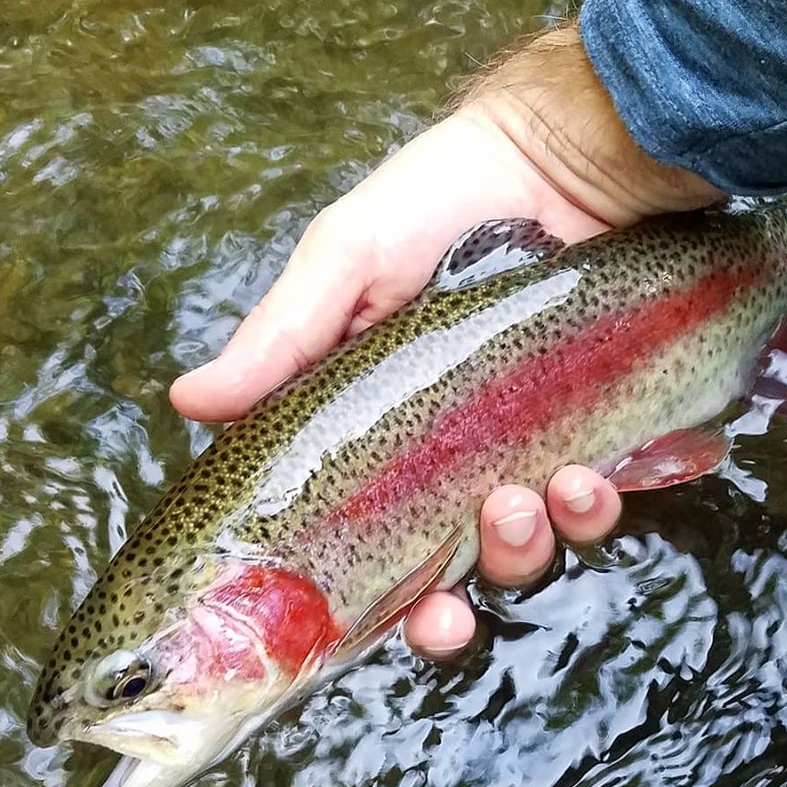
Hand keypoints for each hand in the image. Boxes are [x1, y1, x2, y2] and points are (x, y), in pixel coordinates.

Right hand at [170, 23, 720, 658]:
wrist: (560, 158)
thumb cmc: (440, 199)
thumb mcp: (348, 260)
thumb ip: (282, 337)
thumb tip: (188, 404)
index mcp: (376, 429)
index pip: (359, 536)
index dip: (361, 601)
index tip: (360, 629)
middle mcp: (449, 454)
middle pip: (446, 571)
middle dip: (448, 612)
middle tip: (451, 601)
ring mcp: (525, 446)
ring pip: (526, 548)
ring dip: (524, 549)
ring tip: (529, 497)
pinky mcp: (594, 429)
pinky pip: (598, 502)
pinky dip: (595, 508)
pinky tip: (590, 475)